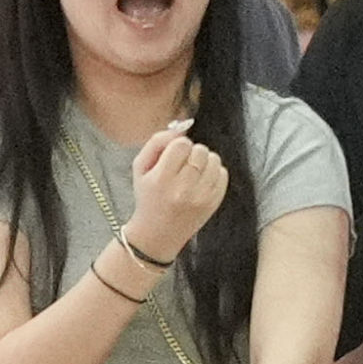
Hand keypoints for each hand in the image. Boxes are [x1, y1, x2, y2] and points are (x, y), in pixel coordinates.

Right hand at [124, 121, 229, 262]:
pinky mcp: (213, 203)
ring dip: (204, 160)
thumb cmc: (148, 196)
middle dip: (192, 152)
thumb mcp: (140, 168)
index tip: (173, 156)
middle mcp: (183, 189)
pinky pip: (223, 174)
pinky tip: (201, 181)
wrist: (158, 234)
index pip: (181, 144)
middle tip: (183, 165)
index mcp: (162, 179)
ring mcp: (201, 198)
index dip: (178, 145)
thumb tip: (181, 129)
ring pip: (214, 160)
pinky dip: (214, 173)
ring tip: (193, 172)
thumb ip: (157, 142)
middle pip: (199, 150)